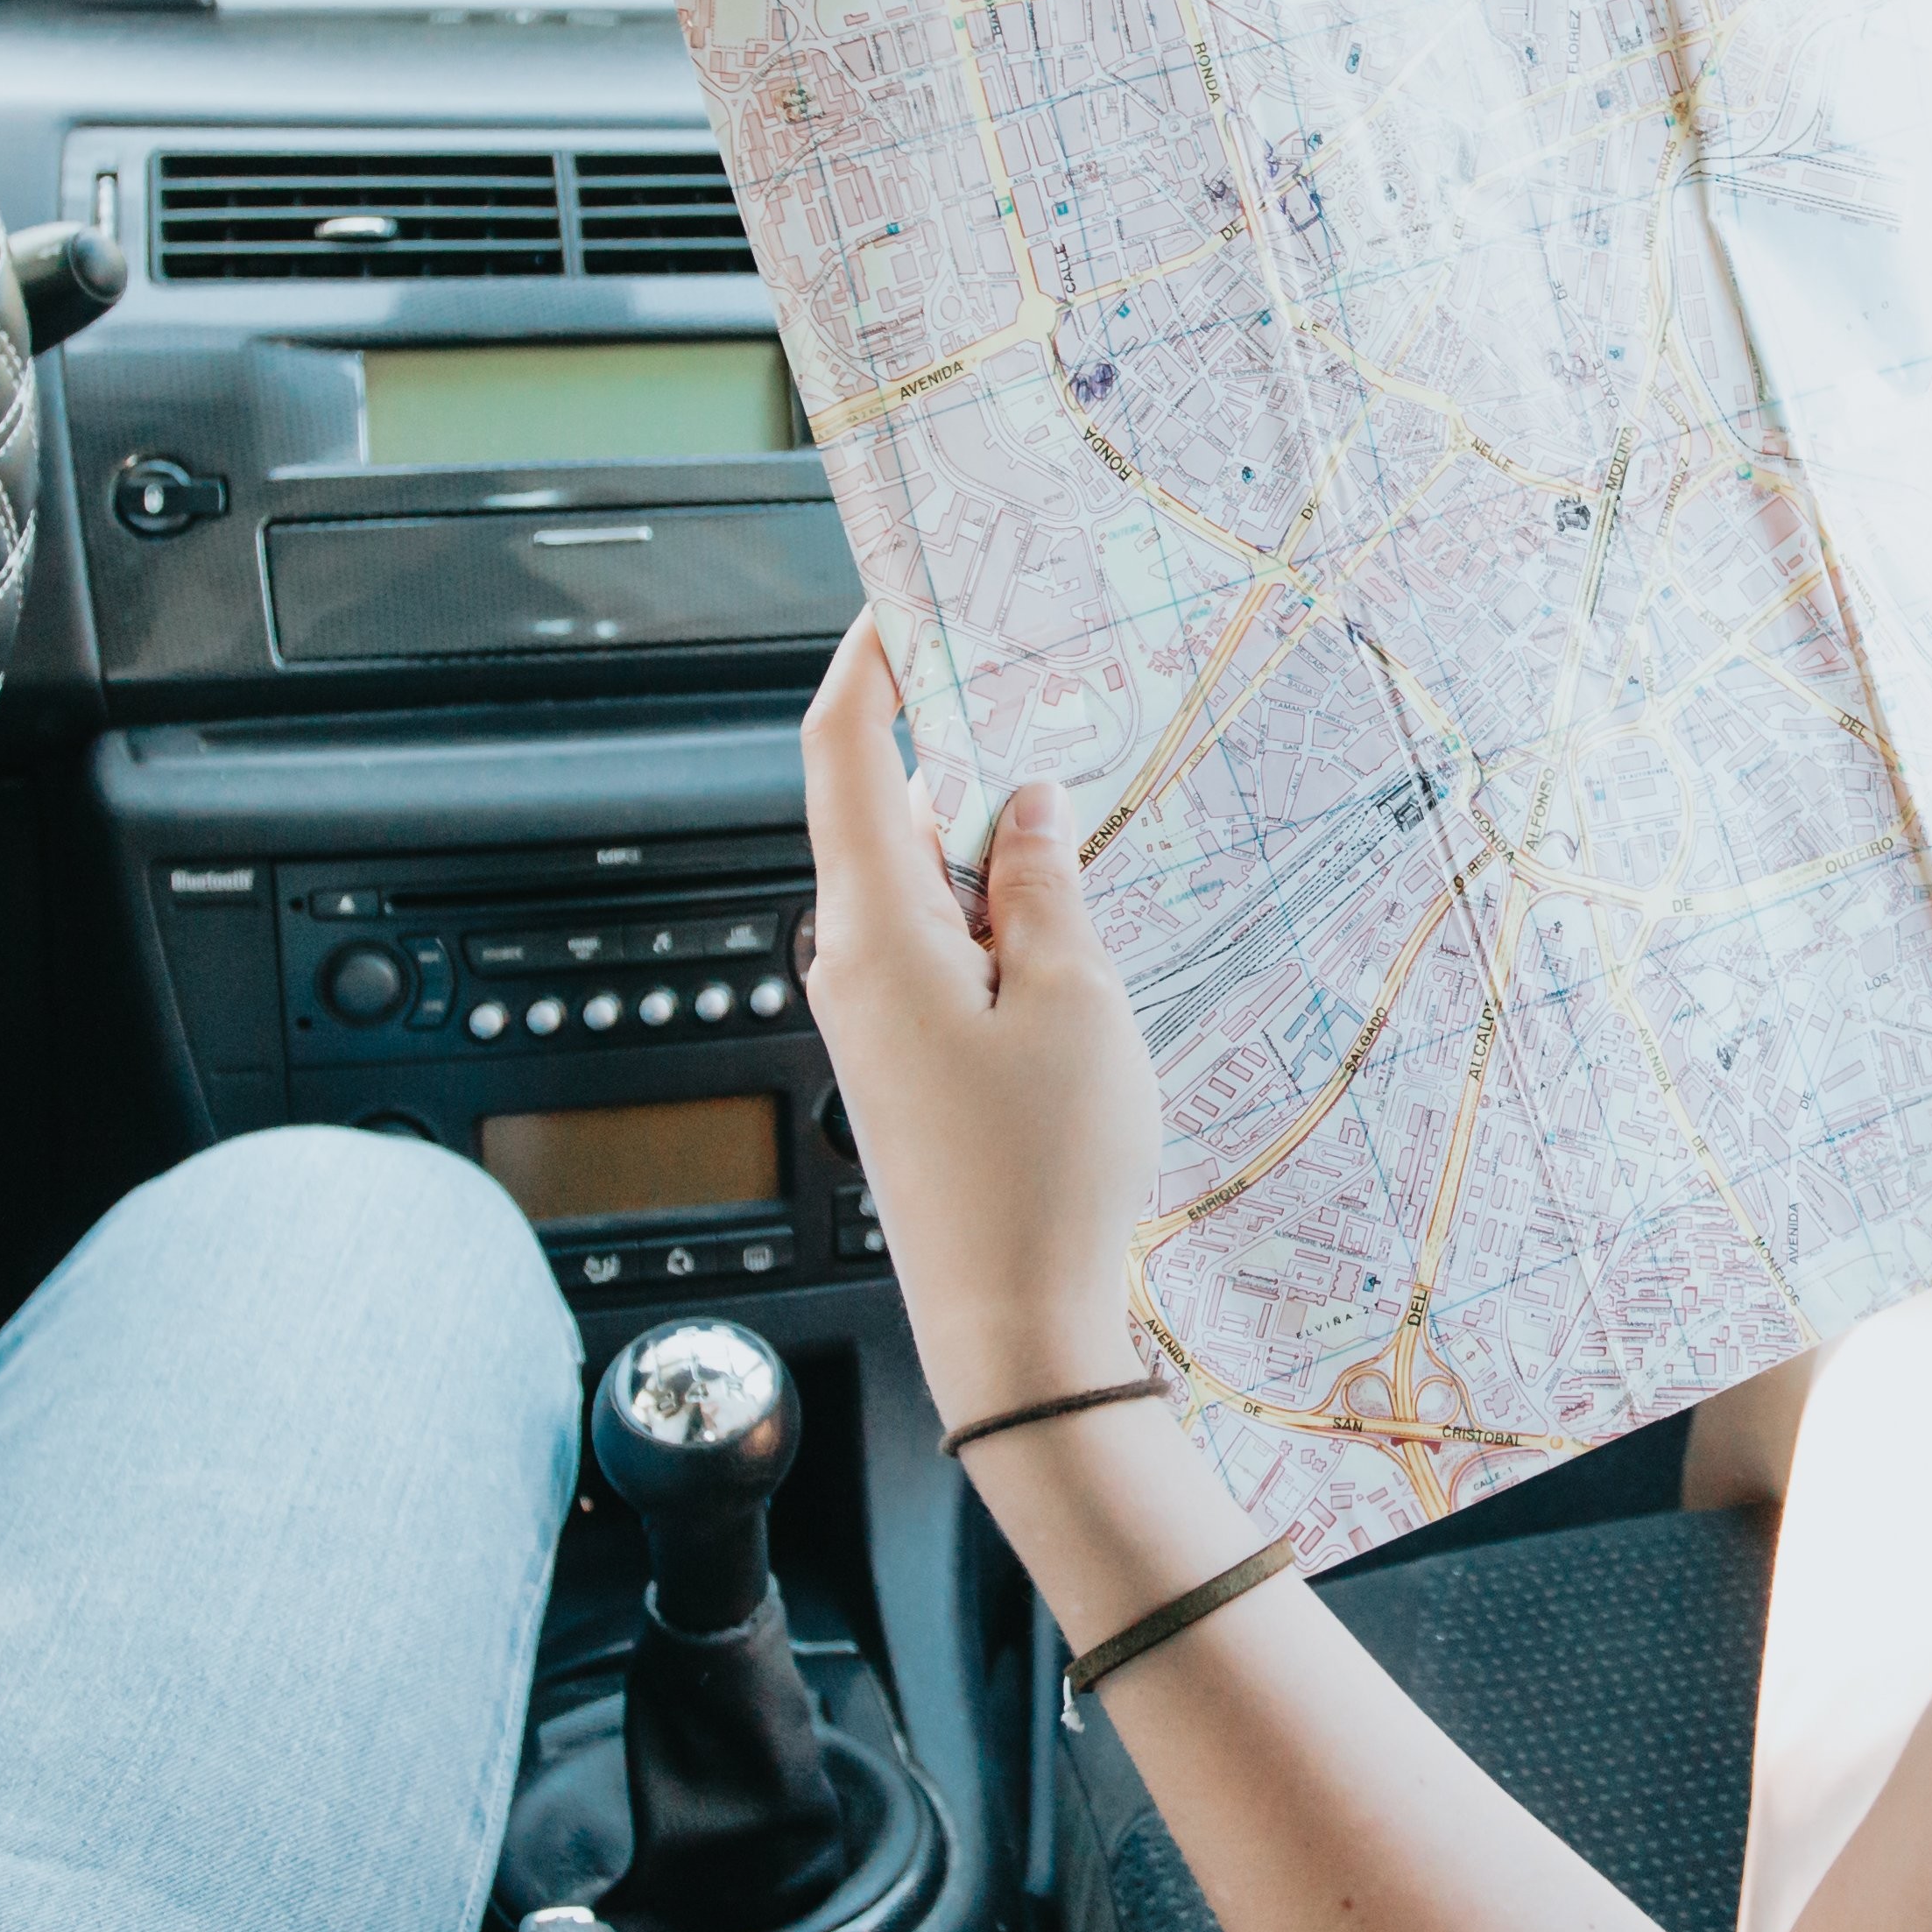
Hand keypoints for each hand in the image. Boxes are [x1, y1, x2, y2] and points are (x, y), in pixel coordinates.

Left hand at [796, 616, 1164, 1429]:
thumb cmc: (1043, 1175)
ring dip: (997, 851)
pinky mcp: (908, 1061)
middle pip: (889, 814)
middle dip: (966, 757)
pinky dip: (999, 918)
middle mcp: (855, 964)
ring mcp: (877, 1017)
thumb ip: (1046, 884)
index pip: (845, 754)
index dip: (871, 665)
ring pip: (927, 886)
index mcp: (877, 931)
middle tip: (1052, 700)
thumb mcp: (1075, 1000)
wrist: (1013, 1328)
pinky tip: (1069, 931)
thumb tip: (1027, 803)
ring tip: (1086, 832)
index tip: (906, 603)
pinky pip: (943, 950)